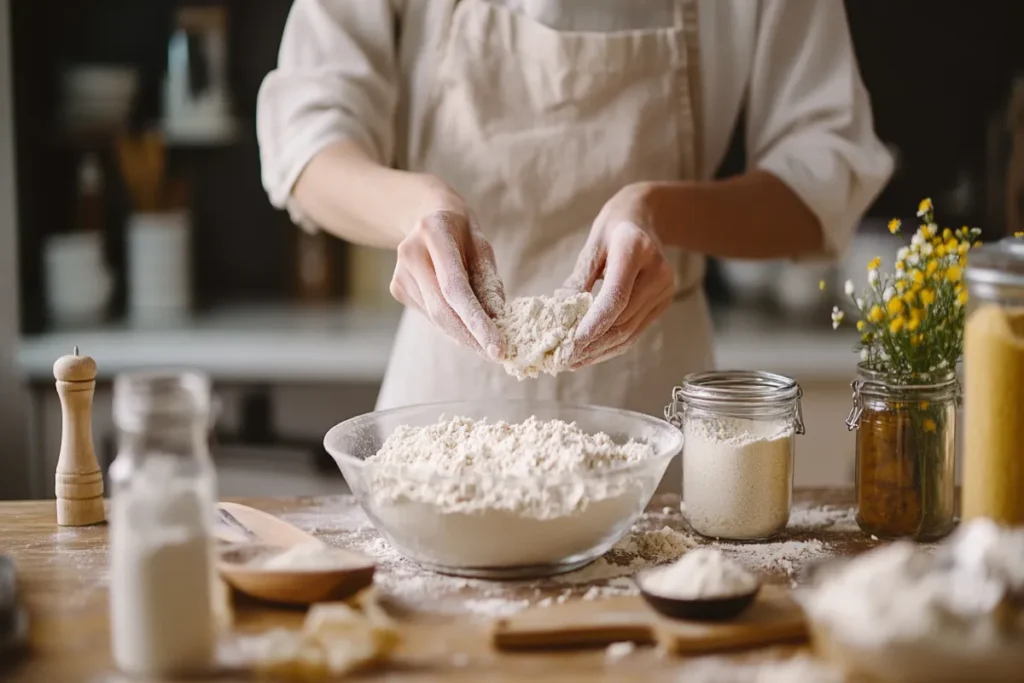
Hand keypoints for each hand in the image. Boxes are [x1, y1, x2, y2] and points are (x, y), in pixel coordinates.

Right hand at [389, 186, 506, 360]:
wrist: (426, 216)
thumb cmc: (461, 232)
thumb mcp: (482, 246)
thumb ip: (488, 281)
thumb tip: (497, 320)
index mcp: (434, 233)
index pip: (455, 288)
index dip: (476, 322)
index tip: (497, 348)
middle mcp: (411, 252)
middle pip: (442, 309)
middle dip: (471, 337)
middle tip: (496, 355)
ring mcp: (400, 272)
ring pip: (435, 317)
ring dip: (463, 333)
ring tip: (485, 339)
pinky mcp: (397, 288)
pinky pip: (429, 314)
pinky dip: (451, 323)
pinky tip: (463, 319)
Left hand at [562, 183, 674, 368]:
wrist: (645, 218)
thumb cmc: (613, 228)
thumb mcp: (592, 245)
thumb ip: (578, 279)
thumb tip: (559, 313)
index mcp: (636, 249)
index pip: (616, 296)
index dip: (594, 324)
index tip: (571, 344)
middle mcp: (657, 272)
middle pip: (623, 320)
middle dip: (592, 345)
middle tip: (563, 360)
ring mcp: (665, 289)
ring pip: (630, 332)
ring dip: (600, 351)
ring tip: (572, 361)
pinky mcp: (664, 302)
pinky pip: (636, 331)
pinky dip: (612, 345)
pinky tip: (591, 353)